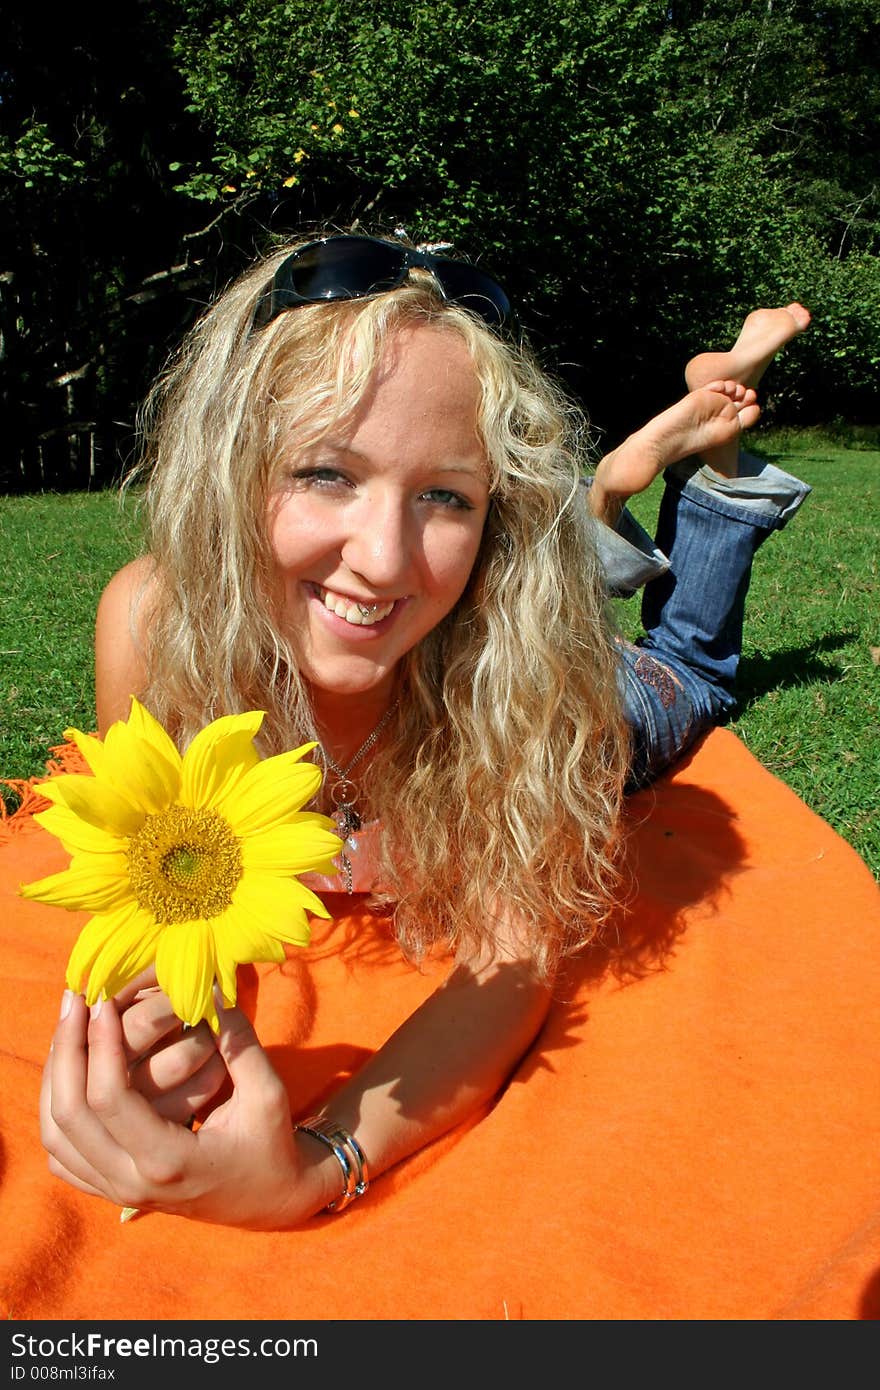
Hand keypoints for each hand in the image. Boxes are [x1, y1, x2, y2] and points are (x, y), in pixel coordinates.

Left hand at [40, 991, 335, 1228]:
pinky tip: (68, 1072)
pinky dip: (55, 1111)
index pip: (110, 1100)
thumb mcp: (267, 1094)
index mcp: (169, 1160)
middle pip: (68, 1117)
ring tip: (67, 1028)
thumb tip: (208, 987)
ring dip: (54, 1077)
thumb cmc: (270, 1146)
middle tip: (75, 1001)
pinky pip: (62, 1154)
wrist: (269, 1200)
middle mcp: (131, 1182)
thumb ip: (237, 1042)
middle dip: (66, 1051)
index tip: (104, 1002)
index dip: (100, 1045)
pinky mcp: (110, 1189)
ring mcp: (115, 1191)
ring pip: (55, 1137)